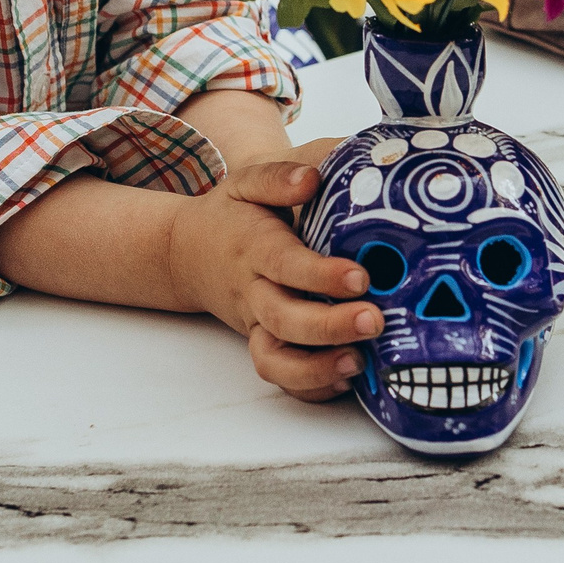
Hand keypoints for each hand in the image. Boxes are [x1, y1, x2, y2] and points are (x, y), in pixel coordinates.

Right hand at [165, 138, 381, 401]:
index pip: (286, 265)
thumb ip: (278, 176)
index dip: (321, 276)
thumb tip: (311, 178)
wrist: (188, 252)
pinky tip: (346, 380)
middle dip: (329, 327)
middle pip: (285, 320)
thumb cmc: (233, 214)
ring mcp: (257, 324)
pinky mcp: (263, 343)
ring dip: (316, 368)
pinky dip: (309, 386)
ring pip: (275, 359)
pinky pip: (280, 376)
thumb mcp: (247, 183)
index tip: (360, 277)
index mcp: (255, 249)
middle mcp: (254, 292)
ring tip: (359, 363)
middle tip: (374, 321)